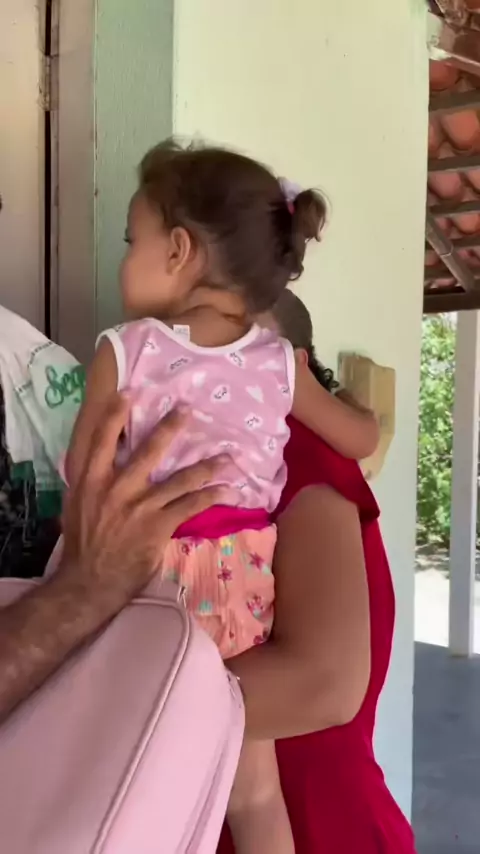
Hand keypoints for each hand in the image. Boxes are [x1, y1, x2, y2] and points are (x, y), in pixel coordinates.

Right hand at [59, 393, 223, 613]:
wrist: (89, 580)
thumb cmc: (82, 542)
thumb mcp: (77, 503)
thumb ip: (91, 480)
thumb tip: (99, 458)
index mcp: (90, 480)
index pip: (101, 440)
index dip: (115, 415)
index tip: (129, 392)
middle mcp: (116, 487)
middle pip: (148, 451)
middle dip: (170, 428)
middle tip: (188, 410)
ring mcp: (139, 506)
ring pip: (179, 479)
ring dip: (207, 467)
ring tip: (229, 458)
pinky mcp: (158, 525)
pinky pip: (190, 506)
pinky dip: (211, 497)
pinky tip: (228, 492)